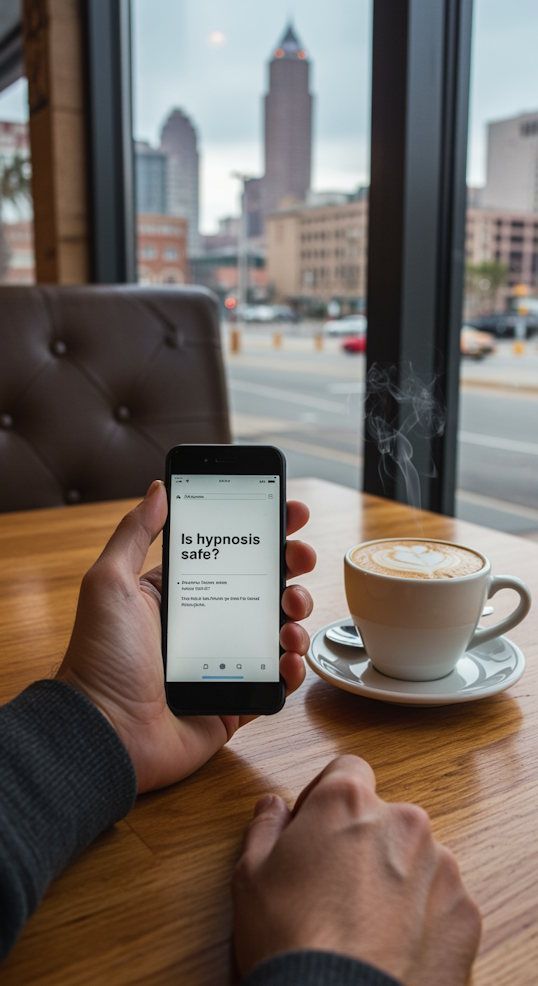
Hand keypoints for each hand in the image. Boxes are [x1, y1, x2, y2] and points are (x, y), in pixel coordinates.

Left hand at [57, 480, 314, 792]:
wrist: (104, 731)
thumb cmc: (101, 657)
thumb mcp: (110, 583)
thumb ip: (135, 533)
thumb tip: (159, 488)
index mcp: (178, 595)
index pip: (230, 554)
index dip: (264, 532)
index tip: (291, 513)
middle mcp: (204, 626)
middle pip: (263, 588)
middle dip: (290, 568)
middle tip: (300, 559)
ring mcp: (224, 664)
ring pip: (277, 632)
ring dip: (297, 616)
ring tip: (292, 616)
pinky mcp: (235, 702)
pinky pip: (276, 682)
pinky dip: (292, 669)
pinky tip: (289, 658)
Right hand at [233, 755, 480, 985]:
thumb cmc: (292, 940)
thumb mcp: (252, 875)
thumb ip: (266, 827)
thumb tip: (273, 807)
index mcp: (349, 802)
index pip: (346, 770)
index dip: (326, 799)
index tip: (315, 829)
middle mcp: (402, 821)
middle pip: (383, 817)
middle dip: (363, 842)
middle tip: (335, 886)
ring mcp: (441, 866)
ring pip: (416, 858)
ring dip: (395, 878)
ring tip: (365, 924)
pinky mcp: (464, 911)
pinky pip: (441, 900)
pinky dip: (423, 917)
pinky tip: (394, 945)